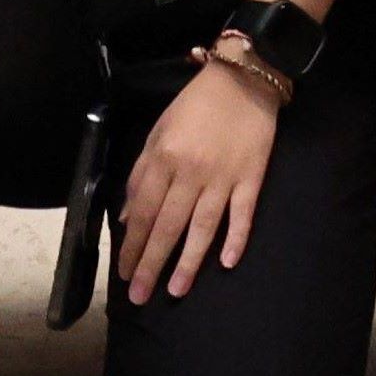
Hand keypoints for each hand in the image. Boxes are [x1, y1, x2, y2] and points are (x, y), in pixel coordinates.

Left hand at [114, 62, 282, 303]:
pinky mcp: (251, 178)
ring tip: (176, 290)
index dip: (132, 244)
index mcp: (164, 158)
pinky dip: (236, 238)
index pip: (143, 211)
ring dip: (188, 261)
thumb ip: (141, 173)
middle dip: (151, 263)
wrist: (243, 80)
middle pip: (167, 226)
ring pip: (202, 227)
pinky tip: (227, 262)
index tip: (124, 272)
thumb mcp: (158, 131)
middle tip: (141, 295)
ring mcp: (223, 177)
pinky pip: (243, 214)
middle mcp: (191, 172)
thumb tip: (126, 215)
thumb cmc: (195, 106)